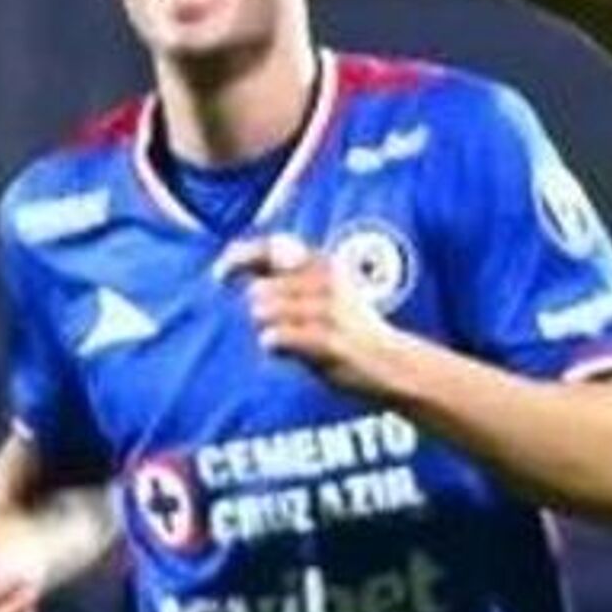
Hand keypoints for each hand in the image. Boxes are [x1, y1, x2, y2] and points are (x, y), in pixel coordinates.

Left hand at [221, 232, 419, 400]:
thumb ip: (288, 276)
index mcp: (323, 264)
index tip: (220, 275)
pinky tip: (294, 353)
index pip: (271, 249)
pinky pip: (274, 338)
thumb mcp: (327, 290)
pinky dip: (275, 348)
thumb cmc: (350, 329)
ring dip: (269, 331)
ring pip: (262, 314)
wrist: (392, 363)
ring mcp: (327, 310)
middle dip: (260, 313)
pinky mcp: (326, 340)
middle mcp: (325, 280)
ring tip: (295, 341)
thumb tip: (237, 263)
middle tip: (284, 328)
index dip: (239, 259)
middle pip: (258, 292)